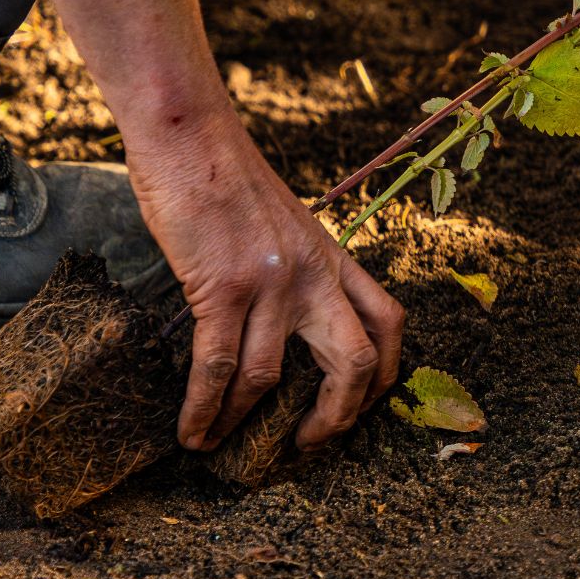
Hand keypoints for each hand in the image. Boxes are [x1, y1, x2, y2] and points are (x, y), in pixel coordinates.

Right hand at [0, 0, 403, 455]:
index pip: (390, 321)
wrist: (190, 133)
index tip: (357, 406)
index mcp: (333, 255)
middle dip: (338, 417)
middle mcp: (315, 273)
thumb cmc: (225, 172)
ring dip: (241, 423)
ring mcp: (273, 282)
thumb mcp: (282, 221)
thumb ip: (294, 266)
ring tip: (216, 445)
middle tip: (306, 444)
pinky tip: (191, 430)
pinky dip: (204, 409)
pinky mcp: (224, 287)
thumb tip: (277, 322)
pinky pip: (219, 368)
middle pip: (359, 361)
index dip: (384, 375)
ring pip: (271, 379)